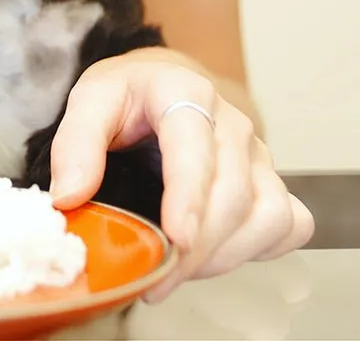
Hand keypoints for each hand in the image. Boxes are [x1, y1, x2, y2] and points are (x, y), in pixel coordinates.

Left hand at [47, 47, 313, 302]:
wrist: (159, 83)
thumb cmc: (126, 97)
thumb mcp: (89, 102)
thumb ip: (74, 144)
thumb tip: (69, 196)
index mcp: (183, 92)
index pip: (194, 146)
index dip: (189, 196)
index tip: (176, 238)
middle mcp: (229, 121)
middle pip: (233, 193)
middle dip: (196, 246)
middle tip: (156, 277)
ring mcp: (256, 152)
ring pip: (267, 214)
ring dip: (226, 253)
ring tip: (180, 269)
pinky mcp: (270, 179)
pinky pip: (289, 223)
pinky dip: (260, 248)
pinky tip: (219, 254)